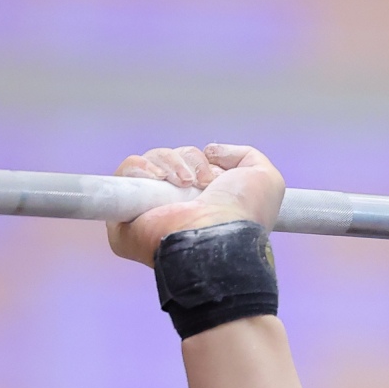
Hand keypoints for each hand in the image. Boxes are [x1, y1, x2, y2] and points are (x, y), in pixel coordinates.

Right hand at [106, 144, 286, 266]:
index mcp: (203, 204)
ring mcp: (148, 212)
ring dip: (170, 163)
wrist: (218, 236)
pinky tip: (160, 180)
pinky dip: (140, 167)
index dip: (199, 163)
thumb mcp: (265, 178)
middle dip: (188, 161)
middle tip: (202, 182)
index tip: (214, 176)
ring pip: (148, 162)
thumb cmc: (244, 215)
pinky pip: (123, 174)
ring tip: (185, 184)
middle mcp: (174, 208)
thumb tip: (210, 151)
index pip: (189, 166)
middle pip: (169, 160)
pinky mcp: (123, 217)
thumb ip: (245, 155)